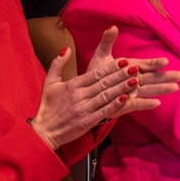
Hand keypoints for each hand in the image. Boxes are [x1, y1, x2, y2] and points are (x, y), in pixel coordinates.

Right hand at [31, 26, 179, 149]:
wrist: (43, 132)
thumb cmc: (47, 107)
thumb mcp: (49, 82)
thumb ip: (57, 64)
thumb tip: (66, 48)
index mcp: (72, 85)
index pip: (95, 73)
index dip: (111, 67)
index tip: (124, 60)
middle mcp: (79, 96)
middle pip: (104, 83)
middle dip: (121, 75)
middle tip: (135, 67)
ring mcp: (84, 109)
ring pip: (106, 96)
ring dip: (122, 87)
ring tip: (136, 80)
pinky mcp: (87, 122)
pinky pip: (104, 111)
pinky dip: (115, 104)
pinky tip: (127, 98)